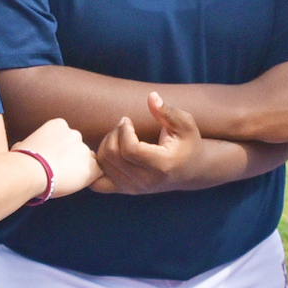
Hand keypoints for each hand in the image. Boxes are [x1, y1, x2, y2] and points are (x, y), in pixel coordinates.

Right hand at [13, 117, 100, 199]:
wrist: (31, 171)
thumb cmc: (22, 160)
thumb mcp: (22, 145)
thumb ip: (28, 144)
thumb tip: (20, 147)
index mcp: (58, 125)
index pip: (66, 137)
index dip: (60, 151)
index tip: (52, 160)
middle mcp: (74, 133)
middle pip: (78, 147)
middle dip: (71, 159)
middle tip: (60, 172)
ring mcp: (84, 149)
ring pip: (88, 160)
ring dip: (80, 169)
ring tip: (66, 181)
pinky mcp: (92, 166)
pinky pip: (97, 172)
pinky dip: (89, 179)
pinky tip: (77, 185)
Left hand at [93, 92, 211, 194]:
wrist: (191, 171)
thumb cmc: (188, 143)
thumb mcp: (185, 124)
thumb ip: (168, 111)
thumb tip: (151, 96)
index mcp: (162, 166)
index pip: (130, 150)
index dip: (124, 130)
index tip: (128, 120)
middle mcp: (146, 181)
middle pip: (113, 156)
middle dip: (113, 134)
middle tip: (123, 125)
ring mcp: (134, 189)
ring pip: (103, 165)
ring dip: (105, 145)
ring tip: (119, 136)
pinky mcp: (125, 190)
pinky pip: (98, 183)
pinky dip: (96, 167)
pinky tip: (107, 153)